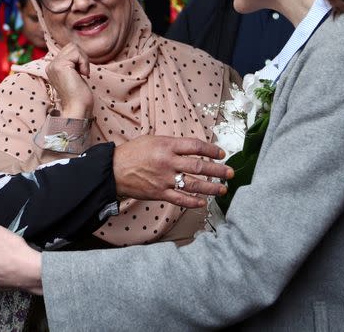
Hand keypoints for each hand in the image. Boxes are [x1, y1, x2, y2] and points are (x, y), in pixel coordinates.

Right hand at [46, 43, 92, 117]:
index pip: (69, 49)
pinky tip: (82, 75)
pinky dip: (84, 63)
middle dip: (82, 58)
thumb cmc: (79, 95)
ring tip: (82, 74)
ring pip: (74, 47)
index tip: (80, 73)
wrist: (77, 108)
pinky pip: (77, 53)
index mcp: (52, 67)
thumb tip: (78, 49)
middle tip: (82, 73)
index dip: (79, 59)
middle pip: (71, 46)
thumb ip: (72, 62)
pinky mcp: (60, 65)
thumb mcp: (74, 74)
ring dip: (83, 60)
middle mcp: (50, 65)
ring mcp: (54, 65)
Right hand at [113, 135, 232, 208]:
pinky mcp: (159, 193)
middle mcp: (168, 162)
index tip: (221, 154)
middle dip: (218, 170)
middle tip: (230, 173)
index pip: (195, 146)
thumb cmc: (133, 152)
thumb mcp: (153, 140)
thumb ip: (173, 144)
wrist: (113, 169)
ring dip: (211, 188)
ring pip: (194, 185)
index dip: (211, 150)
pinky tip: (202, 202)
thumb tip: (193, 148)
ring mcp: (164, 179)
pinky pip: (180, 199)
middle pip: (199, 166)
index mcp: (167, 145)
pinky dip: (193, 202)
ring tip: (222, 189)